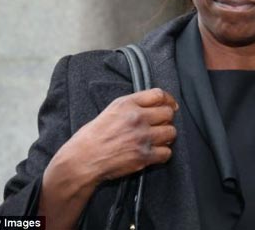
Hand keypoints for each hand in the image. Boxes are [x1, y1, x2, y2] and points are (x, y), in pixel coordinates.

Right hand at [51, 88, 178, 184]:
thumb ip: (133, 105)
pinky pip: (166, 153)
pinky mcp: (143, 156)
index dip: (169, 100)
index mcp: (127, 104)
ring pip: (171, 132)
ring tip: (157, 139)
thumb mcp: (111, 110)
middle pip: (169, 113)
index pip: (159, 94)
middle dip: (167, 119)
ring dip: (166, 137)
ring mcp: (141, 137)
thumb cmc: (93, 136)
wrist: (83, 159)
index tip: (171, 105)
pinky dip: (162, 154)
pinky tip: (154, 153)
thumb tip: (156, 104)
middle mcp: (136, 118)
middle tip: (160, 125)